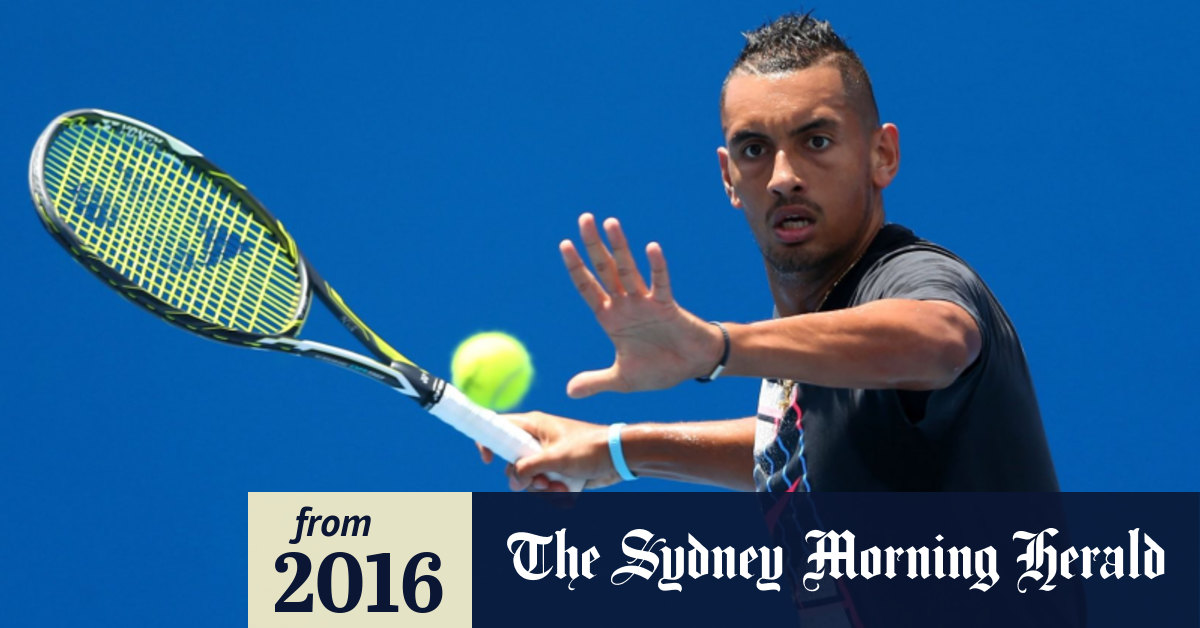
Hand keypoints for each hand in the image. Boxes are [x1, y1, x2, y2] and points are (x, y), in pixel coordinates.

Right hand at [477, 411, 619, 490]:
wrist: (619, 458)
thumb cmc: (590, 449)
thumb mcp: (555, 458)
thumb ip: (528, 468)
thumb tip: (514, 481)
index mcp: (533, 425)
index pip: (498, 426)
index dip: (487, 440)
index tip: (487, 460)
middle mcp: (537, 440)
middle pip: (511, 462)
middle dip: (523, 479)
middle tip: (538, 483)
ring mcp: (546, 456)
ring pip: (527, 478)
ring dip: (540, 488)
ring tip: (559, 488)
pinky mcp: (556, 470)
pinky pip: (542, 485)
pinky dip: (551, 492)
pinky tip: (566, 491)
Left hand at [561, 213, 723, 397]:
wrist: (692, 368)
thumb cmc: (659, 369)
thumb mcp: (622, 380)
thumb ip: (596, 381)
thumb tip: (568, 392)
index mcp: (611, 318)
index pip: (587, 288)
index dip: (576, 268)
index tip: (564, 244)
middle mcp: (625, 304)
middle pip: (604, 269)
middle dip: (593, 245)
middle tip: (584, 217)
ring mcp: (645, 302)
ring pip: (628, 270)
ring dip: (619, 247)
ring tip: (610, 222)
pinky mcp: (667, 306)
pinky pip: (661, 283)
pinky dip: (657, 267)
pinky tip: (651, 248)